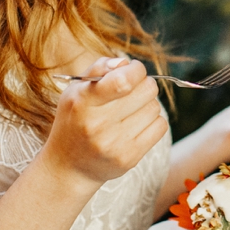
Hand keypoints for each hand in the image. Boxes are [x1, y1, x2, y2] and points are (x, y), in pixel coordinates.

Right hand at [43, 57, 167, 185]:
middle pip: (146, 90)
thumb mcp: (76, 90)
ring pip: (155, 108)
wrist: (69, 166)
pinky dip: (153, 121)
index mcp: (83, 103)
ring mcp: (114, 144)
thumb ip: (99, 68)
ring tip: (130, 111)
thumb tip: (126, 63)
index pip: (124, 80)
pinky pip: (160, 127)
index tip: (133, 71)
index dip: (136, 70)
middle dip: (143, 85)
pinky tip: (137, 124)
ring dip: (147, 104)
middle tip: (132, 91)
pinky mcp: (129, 158)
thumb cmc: (75, 120)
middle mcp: (98, 125)